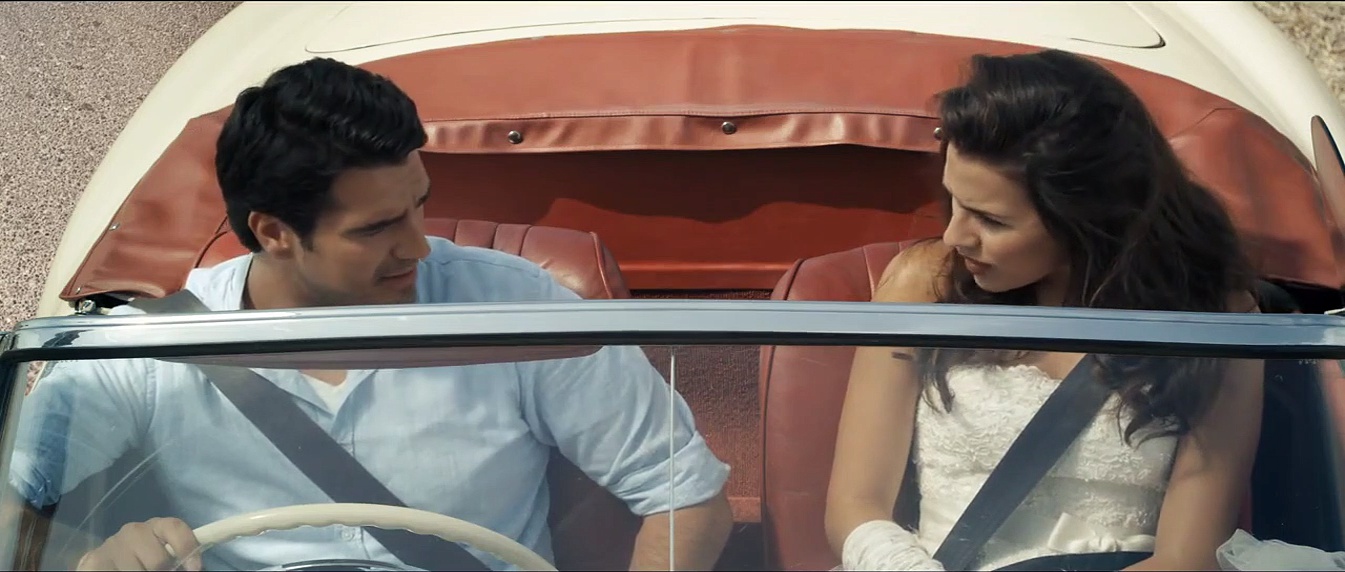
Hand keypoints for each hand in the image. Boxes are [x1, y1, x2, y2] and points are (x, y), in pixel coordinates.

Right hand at [75, 517, 202, 570]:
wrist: (106, 563)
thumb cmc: (143, 559)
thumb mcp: (164, 556)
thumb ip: (178, 560)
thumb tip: (195, 568)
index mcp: (158, 527)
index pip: (176, 528)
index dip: (188, 548)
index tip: (195, 568)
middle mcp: (134, 531)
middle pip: (159, 561)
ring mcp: (113, 544)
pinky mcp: (95, 560)